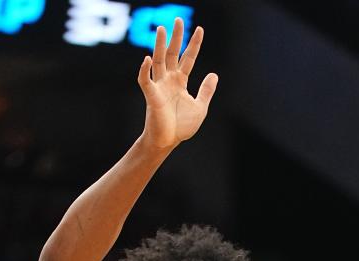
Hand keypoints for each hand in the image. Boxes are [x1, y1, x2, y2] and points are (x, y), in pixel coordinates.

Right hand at [138, 19, 217, 153]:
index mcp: (180, 82)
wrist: (167, 142)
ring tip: (162, 29)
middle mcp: (169, 80)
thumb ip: (206, 91)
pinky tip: (147, 59)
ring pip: (159, 61)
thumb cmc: (181, 127)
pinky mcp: (151, 96)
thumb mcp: (200, 108)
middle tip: (178, 20)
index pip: (188, 58)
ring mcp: (159, 86)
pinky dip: (145, 71)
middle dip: (176, 37)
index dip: (194, 44)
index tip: (200, 29)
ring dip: (160, 45)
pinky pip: (145, 81)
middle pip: (173, 54)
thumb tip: (214, 74)